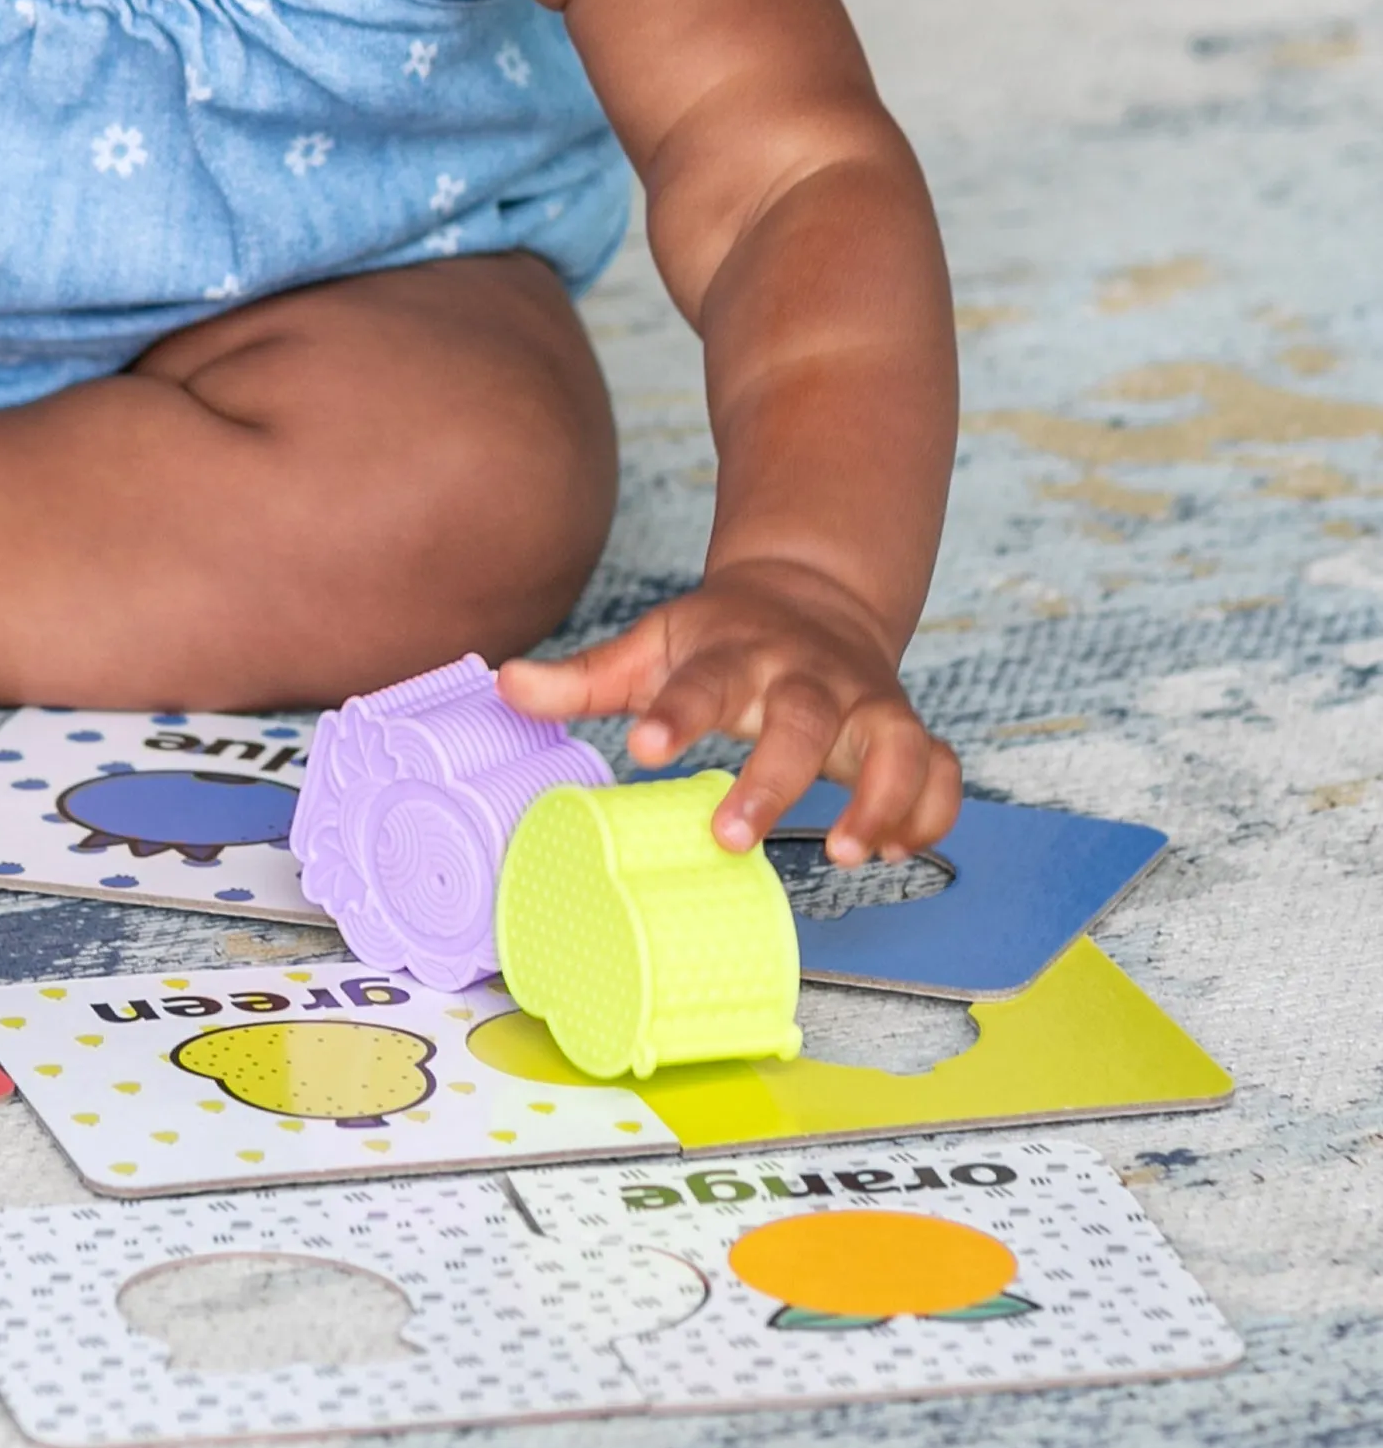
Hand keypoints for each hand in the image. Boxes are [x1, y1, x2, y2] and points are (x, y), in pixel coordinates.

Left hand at [496, 559, 960, 863]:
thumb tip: (505, 683)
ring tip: (850, 853)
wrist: (813, 594)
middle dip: (775, 777)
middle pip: (804, 721)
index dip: (677, 712)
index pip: (703, 680)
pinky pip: (941, 769)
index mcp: (737, 653)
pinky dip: (932, 810)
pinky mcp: (908, 729)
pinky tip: (898, 847)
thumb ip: (584, 676)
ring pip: (897, 743)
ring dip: (881, 797)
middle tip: (731, 837)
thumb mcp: (650, 644)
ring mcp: (867, 703)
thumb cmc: (720, 638)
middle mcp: (809, 676)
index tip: (648, 747)